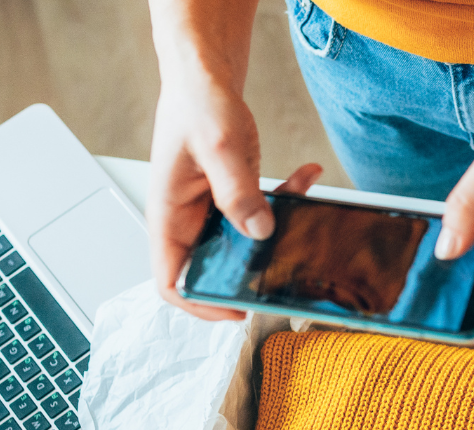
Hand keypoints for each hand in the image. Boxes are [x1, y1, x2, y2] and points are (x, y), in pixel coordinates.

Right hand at [146, 83, 322, 319]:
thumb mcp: (218, 146)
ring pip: (244, 244)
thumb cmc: (196, 104)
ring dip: (276, 235)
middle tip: (285, 267)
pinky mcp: (233, 197)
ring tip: (303, 214)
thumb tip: (259, 231)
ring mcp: (211, 211)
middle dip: (250, 271)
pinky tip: (305, 177)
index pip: (171, 281)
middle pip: (213, 270)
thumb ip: (237, 191)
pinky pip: (259, 215)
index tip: (235, 309)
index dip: (199, 304)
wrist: (204, 75)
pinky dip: (285, 201)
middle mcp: (187, 221)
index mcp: (168, 217)